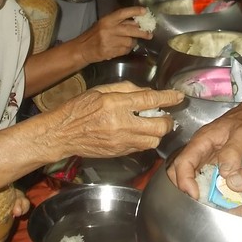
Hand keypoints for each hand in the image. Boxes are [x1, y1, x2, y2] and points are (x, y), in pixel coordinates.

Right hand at [43, 81, 183, 157]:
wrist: (63, 133)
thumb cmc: (79, 108)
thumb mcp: (101, 90)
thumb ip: (126, 89)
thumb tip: (146, 92)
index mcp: (116, 103)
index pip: (150, 100)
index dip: (169, 97)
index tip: (179, 96)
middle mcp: (121, 123)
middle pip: (159, 125)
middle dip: (167, 120)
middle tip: (165, 115)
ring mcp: (121, 141)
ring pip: (154, 140)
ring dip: (157, 132)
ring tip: (151, 124)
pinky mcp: (119, 152)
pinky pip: (142, 148)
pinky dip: (145, 140)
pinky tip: (139, 133)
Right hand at [71, 6, 153, 63]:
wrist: (82, 49)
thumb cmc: (94, 35)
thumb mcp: (104, 24)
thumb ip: (118, 23)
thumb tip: (136, 21)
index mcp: (107, 20)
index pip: (122, 13)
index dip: (134, 11)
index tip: (145, 11)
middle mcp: (108, 29)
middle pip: (130, 29)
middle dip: (142, 32)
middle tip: (149, 34)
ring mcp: (109, 41)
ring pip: (129, 41)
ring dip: (132, 43)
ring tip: (129, 43)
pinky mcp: (109, 52)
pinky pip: (125, 50)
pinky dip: (127, 50)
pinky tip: (122, 48)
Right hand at [167, 104, 241, 200]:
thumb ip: (234, 151)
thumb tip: (225, 173)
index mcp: (201, 141)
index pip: (183, 162)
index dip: (184, 180)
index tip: (194, 195)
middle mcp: (198, 150)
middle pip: (178, 171)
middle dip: (183, 189)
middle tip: (199, 204)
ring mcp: (203, 158)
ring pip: (188, 177)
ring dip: (194, 191)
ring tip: (207, 204)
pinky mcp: (211, 165)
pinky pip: (201, 179)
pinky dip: (205, 190)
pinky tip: (216, 199)